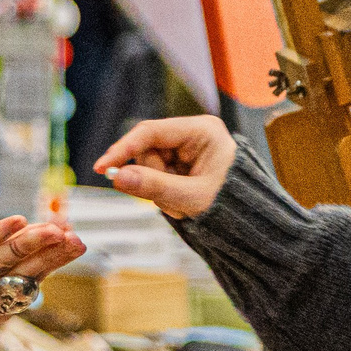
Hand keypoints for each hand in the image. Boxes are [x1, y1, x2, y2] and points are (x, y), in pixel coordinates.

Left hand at [0, 217, 86, 332]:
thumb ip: (12, 248)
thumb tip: (56, 233)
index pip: (30, 283)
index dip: (53, 261)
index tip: (76, 241)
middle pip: (19, 278)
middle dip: (49, 256)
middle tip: (75, 238)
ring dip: (27, 244)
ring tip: (51, 229)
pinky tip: (16, 221)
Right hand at [91, 116, 237, 218]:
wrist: (248, 220)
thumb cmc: (232, 205)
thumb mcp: (192, 197)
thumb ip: (154, 186)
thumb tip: (117, 178)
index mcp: (201, 130)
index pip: (150, 132)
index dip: (123, 149)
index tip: (102, 167)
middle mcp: (191, 134)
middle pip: (146, 151)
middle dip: (152, 178)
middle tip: (171, 199)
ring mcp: (185, 149)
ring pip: (148, 166)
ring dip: (158, 190)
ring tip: (182, 203)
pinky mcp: (180, 163)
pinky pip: (156, 175)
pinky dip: (163, 193)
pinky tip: (180, 200)